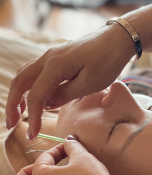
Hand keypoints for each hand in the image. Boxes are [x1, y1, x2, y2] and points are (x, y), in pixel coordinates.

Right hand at [5, 25, 133, 138]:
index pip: (36, 96)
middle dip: (13, 105)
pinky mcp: (58, 57)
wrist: (118, 39)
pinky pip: (37, 72)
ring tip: (19, 114)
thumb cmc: (108, 61)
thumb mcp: (89, 84)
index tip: (32, 134)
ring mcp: (51, 55)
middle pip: (20, 83)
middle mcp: (47, 58)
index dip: (32, 117)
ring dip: (19, 95)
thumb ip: (64, 94)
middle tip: (10, 124)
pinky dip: (31, 86)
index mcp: (54, 66)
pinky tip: (37, 98)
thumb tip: (47, 103)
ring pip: (25, 76)